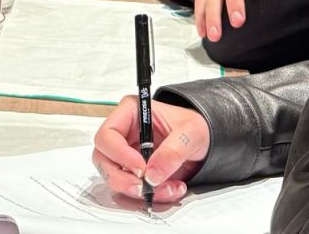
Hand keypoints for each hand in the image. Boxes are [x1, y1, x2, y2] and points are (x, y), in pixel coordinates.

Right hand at [93, 95, 210, 202]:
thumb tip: (153, 174)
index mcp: (130, 112)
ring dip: (140, 190)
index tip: (141, 168)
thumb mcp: (191, 132)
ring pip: (115, 178)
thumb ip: (173, 150)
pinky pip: (131, 188)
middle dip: (123, 179)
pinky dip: (149, 195)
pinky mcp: (131, 172)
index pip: (107, 135)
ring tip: (170, 188)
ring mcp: (124, 154)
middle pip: (104, 160)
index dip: (119, 154)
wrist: (204, 142)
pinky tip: (171, 190)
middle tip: (145, 188)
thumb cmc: (194, 127)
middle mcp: (123, 134)